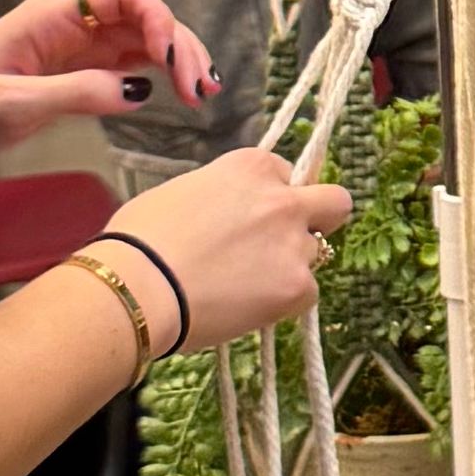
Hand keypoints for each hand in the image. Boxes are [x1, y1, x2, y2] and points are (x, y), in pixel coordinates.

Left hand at [0, 0, 218, 153]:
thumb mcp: (15, 103)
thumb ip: (77, 93)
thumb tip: (141, 91)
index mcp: (53, 14)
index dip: (158, 17)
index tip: (170, 58)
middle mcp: (73, 23)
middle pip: (144, 16)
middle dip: (179, 44)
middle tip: (201, 89)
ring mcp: (79, 48)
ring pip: (144, 40)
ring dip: (178, 60)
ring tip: (204, 92)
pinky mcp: (79, 73)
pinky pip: (130, 65)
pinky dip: (160, 76)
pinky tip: (180, 93)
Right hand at [107, 143, 351, 346]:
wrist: (139, 286)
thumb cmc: (140, 240)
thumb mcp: (180, 193)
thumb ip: (220, 198)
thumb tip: (225, 215)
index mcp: (251, 167)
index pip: (285, 173)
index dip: (271, 195)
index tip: (254, 216)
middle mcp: (282, 198)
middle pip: (334, 202)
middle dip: (321, 218)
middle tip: (291, 241)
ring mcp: (294, 242)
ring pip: (317, 253)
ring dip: (292, 265)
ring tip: (250, 286)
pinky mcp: (297, 286)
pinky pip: (307, 293)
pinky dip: (285, 302)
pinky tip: (250, 308)